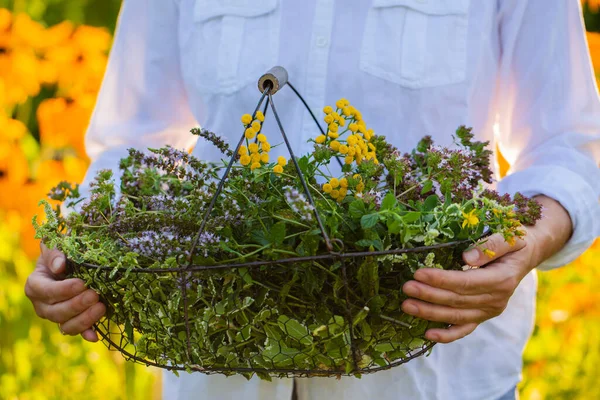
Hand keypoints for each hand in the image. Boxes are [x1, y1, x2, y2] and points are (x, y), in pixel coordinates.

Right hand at [25, 244, 105, 341]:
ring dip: (84, 319)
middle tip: (95, 295)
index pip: (46, 292)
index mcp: (35, 286)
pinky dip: (86, 334)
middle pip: (56, 311)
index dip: (63, 290)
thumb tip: (59, 265)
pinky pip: (77, 331)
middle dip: (77, 304)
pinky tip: (95, 336)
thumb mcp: (56, 248)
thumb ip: (55, 254)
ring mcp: (56, 316)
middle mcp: (42, 305)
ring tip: (101, 307)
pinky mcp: (71, 322)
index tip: (81, 284)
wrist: (69, 265)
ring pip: (66, 324)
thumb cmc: (62, 254)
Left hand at [401, 196, 572, 343]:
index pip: (466, 282)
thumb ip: (491, 245)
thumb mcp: (510, 236)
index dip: (441, 280)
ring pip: (456, 315)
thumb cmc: (515, 242)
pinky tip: (428, 334)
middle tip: (406, 288)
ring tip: (407, 305)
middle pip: (457, 300)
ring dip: (430, 313)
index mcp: (502, 279)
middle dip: (429, 295)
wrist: (526, 255)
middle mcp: (496, 299)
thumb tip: (467, 257)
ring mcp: (489, 310)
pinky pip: (464, 329)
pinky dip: (447, 334)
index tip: (419, 274)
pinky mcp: (483, 316)